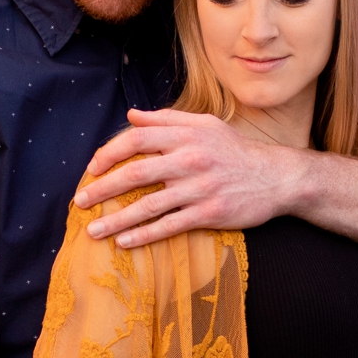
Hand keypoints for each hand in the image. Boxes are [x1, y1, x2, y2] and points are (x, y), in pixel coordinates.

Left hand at [76, 109, 292, 246]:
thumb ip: (167, 119)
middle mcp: (190, 159)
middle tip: (80, 202)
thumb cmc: (235, 151)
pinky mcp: (209, 213)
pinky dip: (144, 235)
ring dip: (116, 219)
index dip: (109, 153)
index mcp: (186, 135)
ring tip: (94, 231)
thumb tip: (132, 115)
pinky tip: (124, 242)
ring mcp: (199, 188)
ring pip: (148, 205)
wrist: (276, 178)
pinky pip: (169, 226)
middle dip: (102, 188)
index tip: (91, 168)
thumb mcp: (205, 125)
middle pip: (135, 173)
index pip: (137, 140)